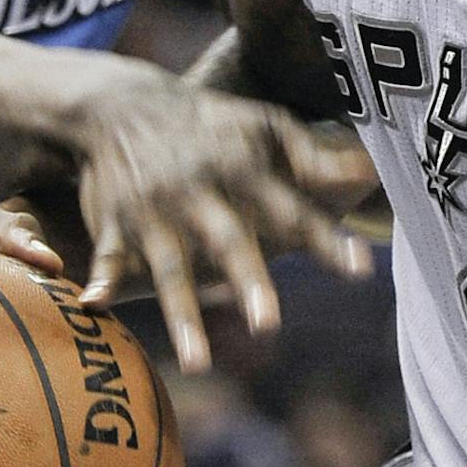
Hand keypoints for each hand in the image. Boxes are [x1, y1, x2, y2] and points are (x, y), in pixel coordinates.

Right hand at [70, 73, 378, 372]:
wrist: (122, 103)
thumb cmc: (209, 124)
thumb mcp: (263, 126)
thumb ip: (315, 158)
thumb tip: (374, 172)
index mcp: (242, 169)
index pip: (292, 211)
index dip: (325, 240)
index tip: (361, 270)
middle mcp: (199, 193)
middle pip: (227, 241)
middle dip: (247, 281)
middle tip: (268, 325)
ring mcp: (154, 211)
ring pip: (170, 268)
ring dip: (182, 315)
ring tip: (199, 363)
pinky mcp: (115, 223)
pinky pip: (109, 256)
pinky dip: (101, 278)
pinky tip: (92, 306)